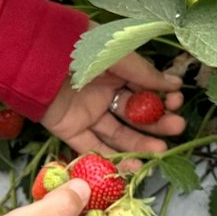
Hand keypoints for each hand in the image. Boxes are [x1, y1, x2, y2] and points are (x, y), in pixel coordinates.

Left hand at [39, 52, 185, 157]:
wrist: (39, 56)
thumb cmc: (81, 49)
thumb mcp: (119, 56)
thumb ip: (146, 74)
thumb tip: (175, 85)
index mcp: (114, 71)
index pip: (144, 90)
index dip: (161, 99)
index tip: (177, 104)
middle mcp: (102, 94)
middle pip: (133, 115)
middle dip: (156, 123)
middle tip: (176, 128)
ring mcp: (86, 113)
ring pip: (117, 135)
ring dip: (139, 145)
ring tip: (160, 151)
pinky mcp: (70, 130)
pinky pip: (93, 148)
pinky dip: (112, 160)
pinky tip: (134, 166)